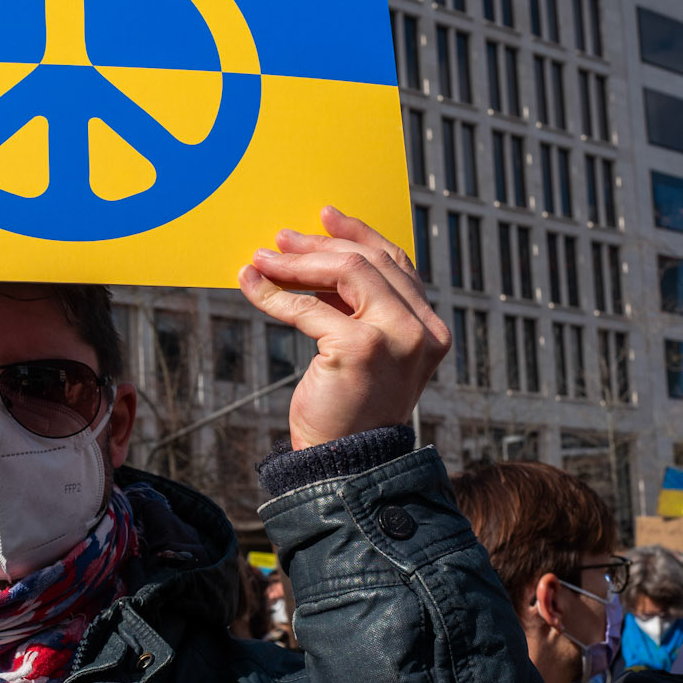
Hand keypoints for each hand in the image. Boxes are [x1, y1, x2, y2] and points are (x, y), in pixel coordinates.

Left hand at [240, 207, 449, 449]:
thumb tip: (317, 261)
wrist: (346, 466)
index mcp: (431, 329)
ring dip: (295, 262)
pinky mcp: (359, 349)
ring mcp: (394, 338)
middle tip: (278, 238)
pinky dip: (274, 295)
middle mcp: (422, 330)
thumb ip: (359, 311)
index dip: (359, 234)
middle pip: (368, 262)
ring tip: (261, 259)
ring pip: (345, 272)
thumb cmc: (350, 411)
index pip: (396, 263)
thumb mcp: (365, 352)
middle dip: (318, 244)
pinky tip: (252, 288)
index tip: (325, 216)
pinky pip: (308, 307)